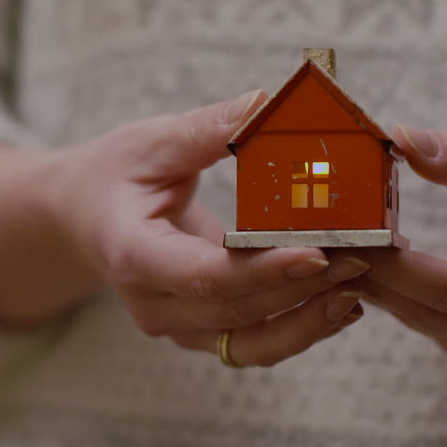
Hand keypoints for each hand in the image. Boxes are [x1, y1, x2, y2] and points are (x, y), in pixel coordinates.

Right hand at [56, 91, 373, 364]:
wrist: (82, 218)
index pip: (205, 275)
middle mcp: (153, 305)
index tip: (318, 253)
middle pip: (239, 311)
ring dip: (310, 319)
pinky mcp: (201, 332)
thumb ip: (208, 129)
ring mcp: (177, 327)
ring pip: (252, 343)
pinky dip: (300, 326)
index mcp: (133, 256)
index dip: (264, 270)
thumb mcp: (151, 142)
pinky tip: (341, 302)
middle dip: (305, 290)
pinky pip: (256, 343)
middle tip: (364, 256)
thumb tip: (268, 103)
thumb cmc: (115, 174)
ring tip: (360, 283)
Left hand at [345, 126, 446, 367]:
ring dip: (372, 279)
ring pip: (413, 316)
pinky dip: (390, 286)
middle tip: (318, 233)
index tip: (344, 232)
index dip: (390, 264)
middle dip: (369, 271)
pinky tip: (363, 252)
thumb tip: (401, 138)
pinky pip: (418, 317)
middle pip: (422, 308)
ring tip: (333, 237)